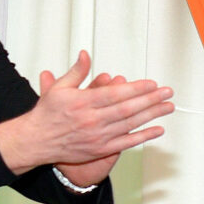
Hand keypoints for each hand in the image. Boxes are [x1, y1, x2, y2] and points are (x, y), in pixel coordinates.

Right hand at [0, 52, 174, 173]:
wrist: (36, 140)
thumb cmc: (47, 114)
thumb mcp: (59, 88)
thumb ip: (77, 72)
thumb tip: (86, 54)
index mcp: (83, 102)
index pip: (116, 94)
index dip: (136, 89)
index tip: (152, 84)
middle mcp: (92, 120)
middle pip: (128, 109)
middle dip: (151, 100)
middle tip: (167, 93)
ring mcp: (98, 136)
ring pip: (130, 124)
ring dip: (152, 115)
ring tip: (168, 107)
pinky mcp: (100, 149)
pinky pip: (127, 143)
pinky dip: (144, 136)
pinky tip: (158, 129)